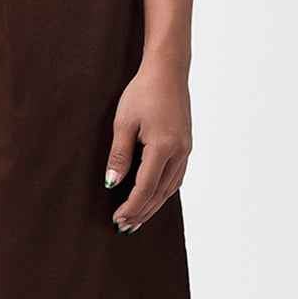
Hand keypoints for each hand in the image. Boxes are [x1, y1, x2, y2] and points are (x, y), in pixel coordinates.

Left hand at [104, 57, 191, 230]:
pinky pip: (175, 177)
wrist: (168, 71)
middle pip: (159, 193)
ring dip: (153, 205)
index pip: (145, 188)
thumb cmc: (143, 92)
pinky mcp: (186, 145)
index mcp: (163, 147)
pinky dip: (163, 191)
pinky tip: (153, 197)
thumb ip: (119, 156)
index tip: (117, 219)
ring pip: (170, 188)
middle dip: (142, 212)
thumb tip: (112, 184)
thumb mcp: (124, 123)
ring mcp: (186, 149)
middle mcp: (179, 152)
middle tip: (124, 227)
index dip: (131, 207)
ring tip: (137, 218)